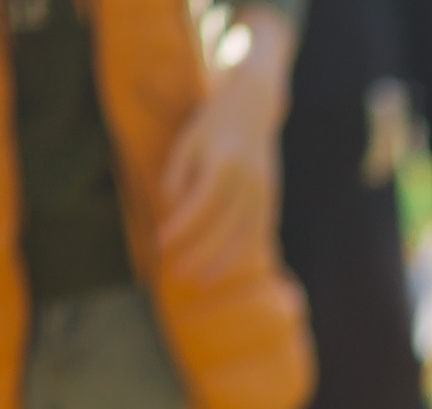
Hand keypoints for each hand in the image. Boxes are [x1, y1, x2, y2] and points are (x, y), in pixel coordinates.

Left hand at [157, 4, 295, 283]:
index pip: (199, 208)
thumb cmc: (212, 123)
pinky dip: (244, 250)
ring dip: (225, 262)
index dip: (179, 231)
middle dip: (200, 255)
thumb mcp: (186, 143)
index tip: (159, 246)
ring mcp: (265, 191)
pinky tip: (229, 264)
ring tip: (205, 280)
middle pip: (223, 230)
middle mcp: (248, 181)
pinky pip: (260, 231)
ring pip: (246, 237)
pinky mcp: (273, 196)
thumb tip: (173, 217)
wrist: (255, 105)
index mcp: (222, 165)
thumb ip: (178, 179)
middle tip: (179, 275)